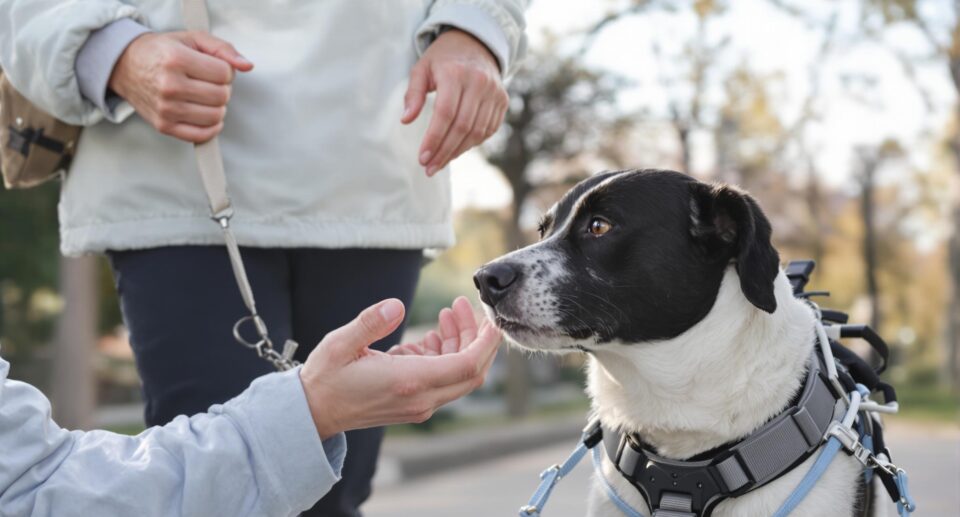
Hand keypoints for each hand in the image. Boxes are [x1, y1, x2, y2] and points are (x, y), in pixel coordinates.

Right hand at [108, 31, 252, 142]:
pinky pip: (201, 135)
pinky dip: (211, 127)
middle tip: (209, 83)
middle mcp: (170, 85)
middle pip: (222, 96)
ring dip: (217, 107)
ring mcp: (166, 108)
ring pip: (215, 116)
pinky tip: (205, 114)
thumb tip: (246, 65)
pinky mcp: (164, 125)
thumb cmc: (162, 52)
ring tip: (205, 96)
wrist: (126, 65)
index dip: (225, 71)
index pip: (224, 73)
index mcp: (177, 59)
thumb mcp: (192, 38)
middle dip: (222, 88)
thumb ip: (223, 48)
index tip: (214, 68)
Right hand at [299, 297, 500, 439]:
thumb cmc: (325, 379)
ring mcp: (419, 405)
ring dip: (458, 343)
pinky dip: (442, 356)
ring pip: (458, 375)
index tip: (490, 317)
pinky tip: (425, 339)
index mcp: (409, 382)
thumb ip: (370, 323)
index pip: (467, 365)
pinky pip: (442, 380)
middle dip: (475, 336)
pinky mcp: (414, 404)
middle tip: (459, 306)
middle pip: (471, 371)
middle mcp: (421, 398)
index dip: (486, 341)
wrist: (312, 414)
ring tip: (444, 315)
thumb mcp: (340, 343)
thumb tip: (396, 305)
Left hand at [402, 29, 508, 175]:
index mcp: (456, 73)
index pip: (445, 113)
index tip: (422, 158)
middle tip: (429, 168)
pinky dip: (472, 143)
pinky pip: (488, 130)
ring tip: (440, 163)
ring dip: (457, 152)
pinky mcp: (503, 101)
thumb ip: (413, 94)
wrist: (475, 43)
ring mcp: (494, 92)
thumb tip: (405, 121)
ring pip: (477, 132)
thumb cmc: (443, 60)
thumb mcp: (421, 69)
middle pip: (462, 126)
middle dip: (444, 152)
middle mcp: (479, 83)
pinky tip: (456, 150)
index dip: (434, 139)